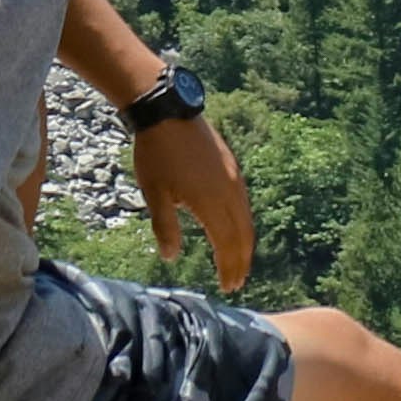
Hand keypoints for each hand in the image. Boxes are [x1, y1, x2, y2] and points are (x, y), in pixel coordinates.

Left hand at [134, 108, 256, 293]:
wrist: (168, 113)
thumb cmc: (156, 154)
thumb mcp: (154, 194)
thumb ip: (165, 227)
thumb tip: (171, 257)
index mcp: (210, 202)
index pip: (226, 244)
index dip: (229, 268)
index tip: (227, 287)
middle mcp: (229, 193)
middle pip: (243, 235)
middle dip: (241, 261)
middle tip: (236, 282)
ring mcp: (234, 179)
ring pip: (246, 219)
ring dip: (244, 243)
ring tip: (237, 260)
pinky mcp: (232, 169)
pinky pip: (243, 204)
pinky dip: (242, 224)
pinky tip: (234, 227)